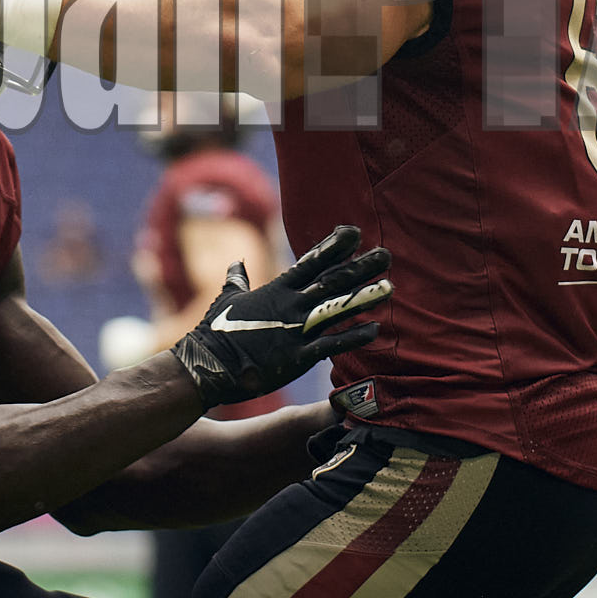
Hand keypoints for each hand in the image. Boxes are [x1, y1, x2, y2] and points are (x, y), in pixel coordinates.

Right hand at [169, 225, 390, 408]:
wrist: (206, 365)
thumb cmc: (214, 333)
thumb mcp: (226, 300)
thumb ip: (236, 281)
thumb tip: (236, 264)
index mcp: (276, 290)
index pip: (311, 262)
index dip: (334, 246)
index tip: (354, 232)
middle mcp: (290, 305)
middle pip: (332, 280)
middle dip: (360, 266)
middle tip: (386, 253)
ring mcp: (295, 329)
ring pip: (337, 308)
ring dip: (364, 296)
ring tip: (390, 285)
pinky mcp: (297, 356)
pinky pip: (331, 344)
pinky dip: (354, 336)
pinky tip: (375, 329)